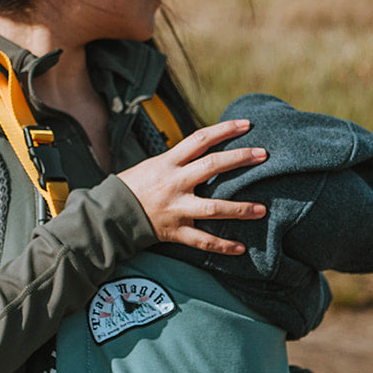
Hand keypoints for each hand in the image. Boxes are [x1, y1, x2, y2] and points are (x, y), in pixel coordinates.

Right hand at [117, 119, 267, 254]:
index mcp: (168, 163)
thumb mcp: (152, 166)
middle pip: (212, 166)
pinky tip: (240, 247)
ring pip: (213, 208)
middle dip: (240, 159)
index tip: (246, 125)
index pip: (200, 139)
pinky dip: (222, 245)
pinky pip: (202, 241)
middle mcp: (174, 183)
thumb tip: (206, 152)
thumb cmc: (132, 188)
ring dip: (240, 209)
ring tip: (262, 209)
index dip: (224, 130)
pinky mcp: (175, 231)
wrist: (109, 216)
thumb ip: (178, 161)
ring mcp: (176, 208)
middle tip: (263, 155)